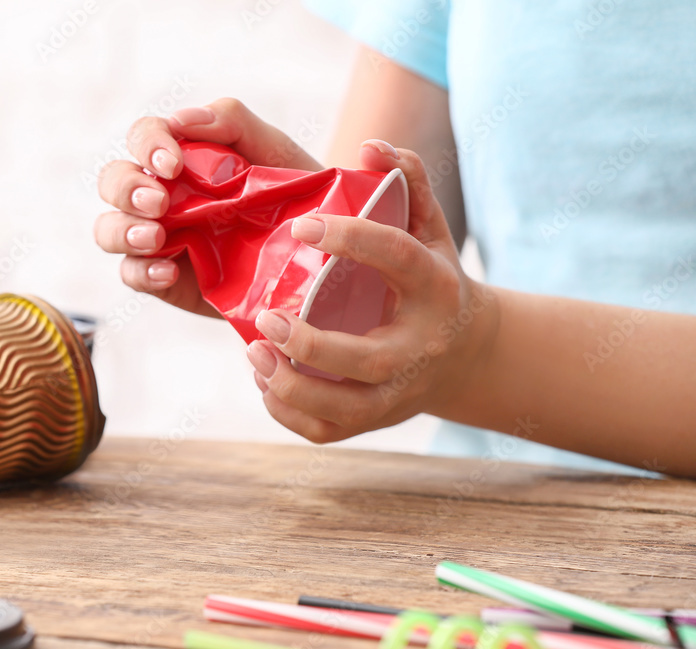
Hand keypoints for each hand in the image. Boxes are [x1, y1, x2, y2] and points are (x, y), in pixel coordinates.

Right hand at [94, 98, 322, 317]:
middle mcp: (160, 194)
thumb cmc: (294, 192)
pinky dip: (142, 272)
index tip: (173, 163)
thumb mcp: (273, 150)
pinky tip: (170, 272)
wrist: (318, 251)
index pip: (143, 137)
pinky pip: (132, 274)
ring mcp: (158, 238)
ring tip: (155, 237)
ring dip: (122, 230)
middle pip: (113, 181)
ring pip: (108, 228)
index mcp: (180, 156)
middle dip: (127, 188)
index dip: (148, 144)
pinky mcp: (164, 279)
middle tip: (159, 202)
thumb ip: (232, 122)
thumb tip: (181, 120)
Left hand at [246, 141, 498, 442]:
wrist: (467, 356)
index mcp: (436, 289)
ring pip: (342, 409)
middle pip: (366, 359)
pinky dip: (287, 411)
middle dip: (310, 344)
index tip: (300, 224)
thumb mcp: (430, 231)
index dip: (350, 237)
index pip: (396, 258)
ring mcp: (399, 393)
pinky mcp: (376, 421)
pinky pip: (326, 431)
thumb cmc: (434, 281)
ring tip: (253, 352)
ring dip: (289, 386)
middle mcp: (420, 348)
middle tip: (266, 318)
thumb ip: (407, 183)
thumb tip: (370, 145)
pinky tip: (265, 378)